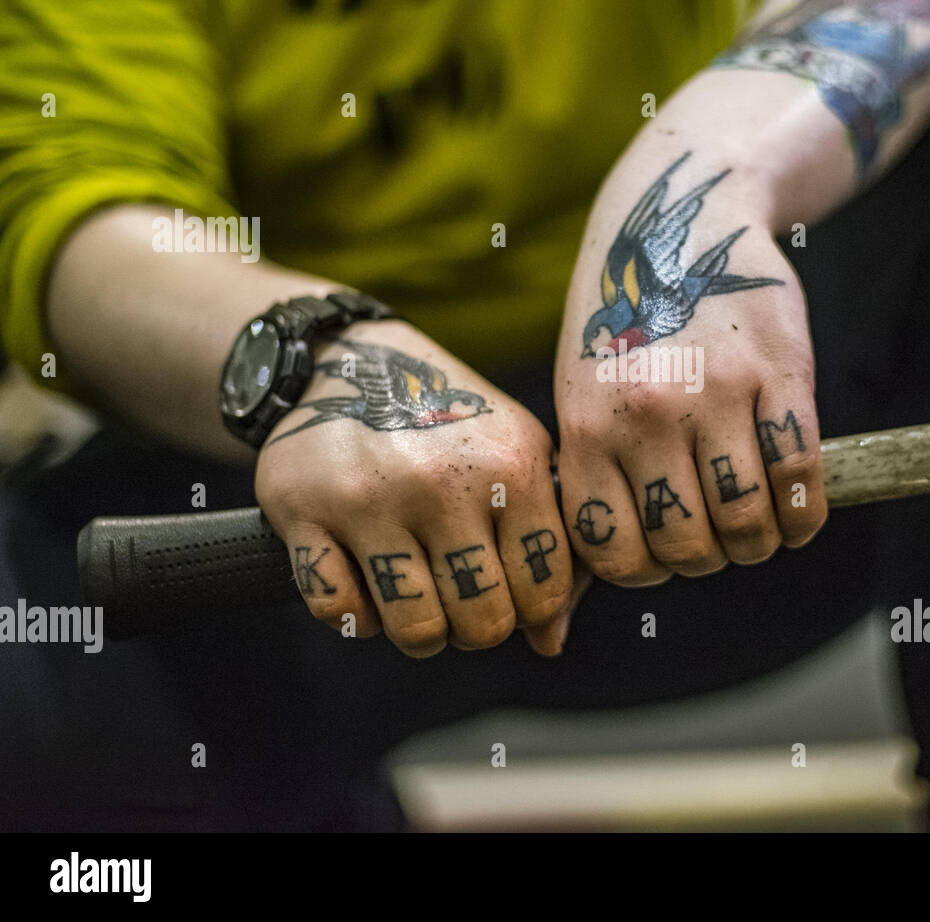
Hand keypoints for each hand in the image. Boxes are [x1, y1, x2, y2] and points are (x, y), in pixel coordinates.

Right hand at [255, 320, 574, 656]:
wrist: (346, 362)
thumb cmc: (446, 419)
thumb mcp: (514, 456)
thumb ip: (546, 542)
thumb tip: (551, 642)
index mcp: (509, 466)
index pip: (543, 590)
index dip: (530, 612)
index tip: (509, 596)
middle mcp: (443, 481)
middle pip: (482, 620)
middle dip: (475, 629)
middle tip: (460, 605)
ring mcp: (370, 497)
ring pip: (415, 627)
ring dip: (419, 633)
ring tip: (418, 603)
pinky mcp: (303, 511)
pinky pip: (340, 612)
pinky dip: (356, 617)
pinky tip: (367, 585)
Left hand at [555, 152, 827, 584]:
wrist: (678, 219)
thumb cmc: (621, 322)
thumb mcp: (578, 391)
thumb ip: (587, 479)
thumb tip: (564, 614)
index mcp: (587, 427)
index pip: (614, 553)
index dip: (645, 571)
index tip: (664, 554)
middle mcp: (648, 417)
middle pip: (688, 549)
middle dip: (707, 559)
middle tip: (717, 539)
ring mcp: (717, 396)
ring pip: (748, 526)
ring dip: (759, 544)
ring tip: (759, 525)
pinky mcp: (781, 378)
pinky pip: (801, 482)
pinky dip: (805, 516)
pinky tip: (799, 509)